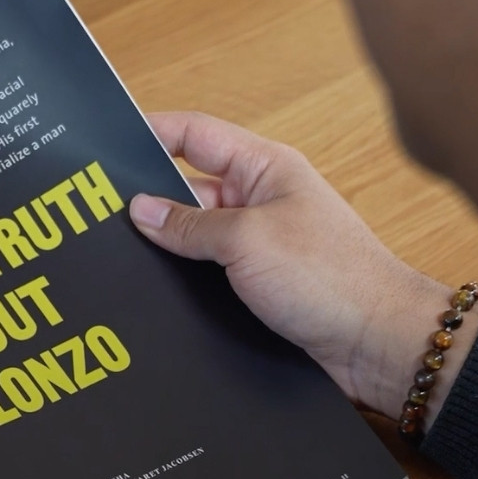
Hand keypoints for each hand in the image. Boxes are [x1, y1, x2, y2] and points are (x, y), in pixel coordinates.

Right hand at [128, 112, 477, 422]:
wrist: (378, 345)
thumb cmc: (331, 279)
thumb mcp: (247, 241)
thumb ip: (190, 224)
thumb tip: (141, 209)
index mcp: (264, 169)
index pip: (196, 134)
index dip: (151, 133)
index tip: (105, 148)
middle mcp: (261, 201)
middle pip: (188, 190)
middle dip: (149, 203)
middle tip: (98, 216)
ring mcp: (260, 246)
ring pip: (195, 238)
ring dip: (167, 250)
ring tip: (120, 260)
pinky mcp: (259, 287)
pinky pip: (209, 274)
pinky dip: (184, 281)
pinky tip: (155, 295)